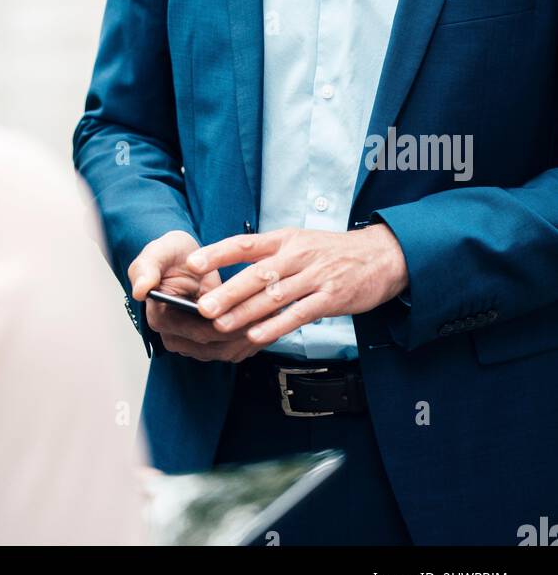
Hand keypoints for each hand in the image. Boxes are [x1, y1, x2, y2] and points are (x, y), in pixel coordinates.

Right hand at [128, 231, 263, 362]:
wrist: (181, 258)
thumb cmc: (169, 255)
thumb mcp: (156, 253)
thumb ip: (146, 268)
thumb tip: (141, 289)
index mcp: (161, 319)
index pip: (198, 333)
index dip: (226, 325)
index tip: (250, 311)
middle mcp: (176, 338)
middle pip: (216, 346)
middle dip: (245, 331)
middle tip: (271, 312)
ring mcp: (194, 344)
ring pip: (228, 351)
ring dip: (253, 336)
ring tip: (275, 315)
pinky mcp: (210, 343)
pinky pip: (235, 349)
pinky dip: (253, 339)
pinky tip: (270, 322)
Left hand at [186, 224, 409, 348]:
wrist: (382, 255)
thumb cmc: (333, 252)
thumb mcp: (300, 242)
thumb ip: (269, 256)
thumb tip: (232, 272)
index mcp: (285, 239)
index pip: (244, 243)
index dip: (217, 253)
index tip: (192, 262)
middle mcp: (297, 255)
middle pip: (257, 274)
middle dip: (227, 292)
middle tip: (202, 307)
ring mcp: (315, 276)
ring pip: (274, 296)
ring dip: (245, 312)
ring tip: (222, 325)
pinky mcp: (331, 297)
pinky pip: (299, 313)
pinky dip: (277, 325)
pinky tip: (257, 335)